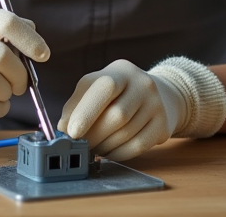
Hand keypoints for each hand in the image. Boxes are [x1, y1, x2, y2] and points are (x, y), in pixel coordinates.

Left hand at [58, 60, 186, 160]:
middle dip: (94, 135)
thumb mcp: (96, 88)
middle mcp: (143, 84)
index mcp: (121, 71)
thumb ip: (77, 104)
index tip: (72, 132)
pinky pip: (138, 146)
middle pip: (117, 116)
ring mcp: (156, 104)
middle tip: (80, 146)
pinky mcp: (163, 125)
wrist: (160, 95)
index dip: (87, 111)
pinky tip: (109, 152)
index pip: (105, 88)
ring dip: (104, 147)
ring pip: (126, 134)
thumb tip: (62, 128)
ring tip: (93, 148)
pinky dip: (119, 154)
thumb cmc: (118, 93)